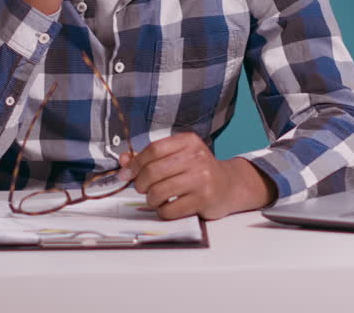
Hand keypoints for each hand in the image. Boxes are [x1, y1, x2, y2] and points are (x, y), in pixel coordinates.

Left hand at [118, 133, 273, 219]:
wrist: (229, 185)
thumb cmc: (199, 170)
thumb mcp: (178, 156)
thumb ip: (151, 157)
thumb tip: (124, 161)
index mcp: (189, 142)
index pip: (153, 150)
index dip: (135, 163)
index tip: (126, 173)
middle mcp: (197, 157)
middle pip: (153, 171)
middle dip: (140, 183)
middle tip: (141, 188)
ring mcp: (202, 178)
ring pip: (159, 191)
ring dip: (151, 199)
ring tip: (155, 199)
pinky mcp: (204, 199)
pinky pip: (170, 209)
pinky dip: (163, 211)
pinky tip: (168, 207)